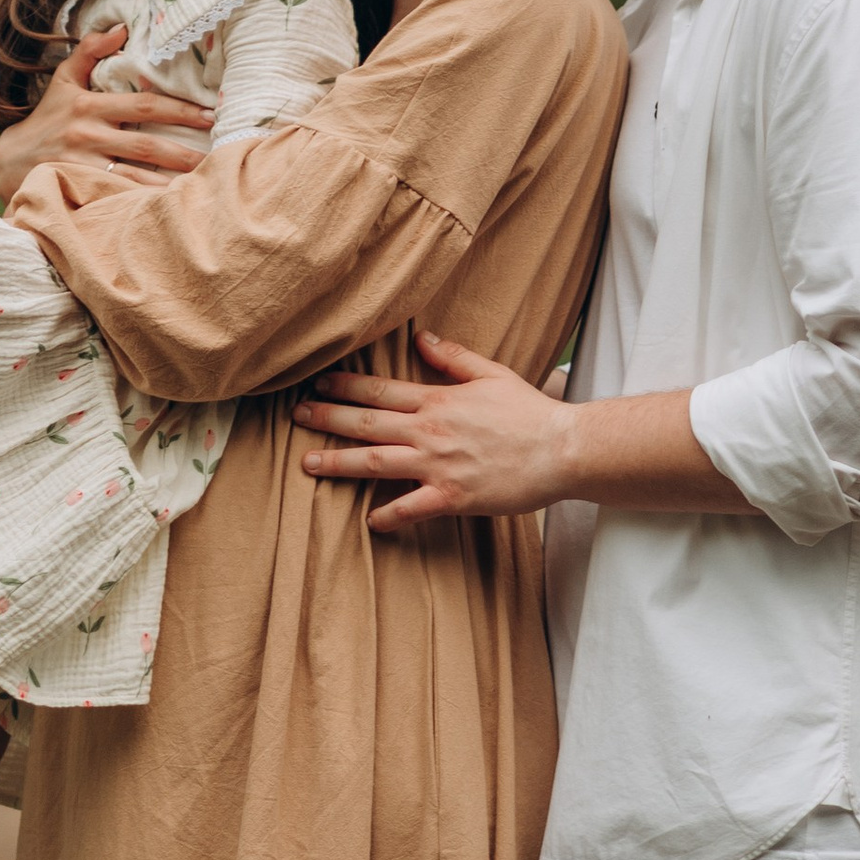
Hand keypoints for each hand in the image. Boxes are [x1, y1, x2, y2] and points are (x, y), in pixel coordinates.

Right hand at [0, 26, 210, 218]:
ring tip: (202, 188)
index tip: (211, 115)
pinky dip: (142, 203)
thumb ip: (90, 51)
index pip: (145, 105)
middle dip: (184, 152)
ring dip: (169, 184)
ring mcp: (83, 165)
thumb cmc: (46, 118)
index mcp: (90, 106)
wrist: (9, 161)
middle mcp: (88, 135)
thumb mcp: (63, 80)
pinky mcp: (79, 189)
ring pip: (135, 176)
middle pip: (146, 145)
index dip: (180, 110)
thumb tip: (121, 28)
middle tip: (219, 157)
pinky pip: (118, 197)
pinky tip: (169, 209)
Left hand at [293, 329, 574, 533]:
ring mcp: (438, 466)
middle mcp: (430, 432)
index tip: (319, 383)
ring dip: (338, 463)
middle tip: (297, 415)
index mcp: (439, 401)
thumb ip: (454, 358)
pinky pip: (410, 509)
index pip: (381, 390)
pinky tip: (369, 520)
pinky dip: (387, 516)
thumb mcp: (493, 374)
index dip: (345, 386)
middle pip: (367, 423)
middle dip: (327, 418)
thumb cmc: (531, 413)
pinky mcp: (452, 498)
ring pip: (375, 463)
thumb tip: (421, 339)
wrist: (562, 449)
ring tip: (307, 463)